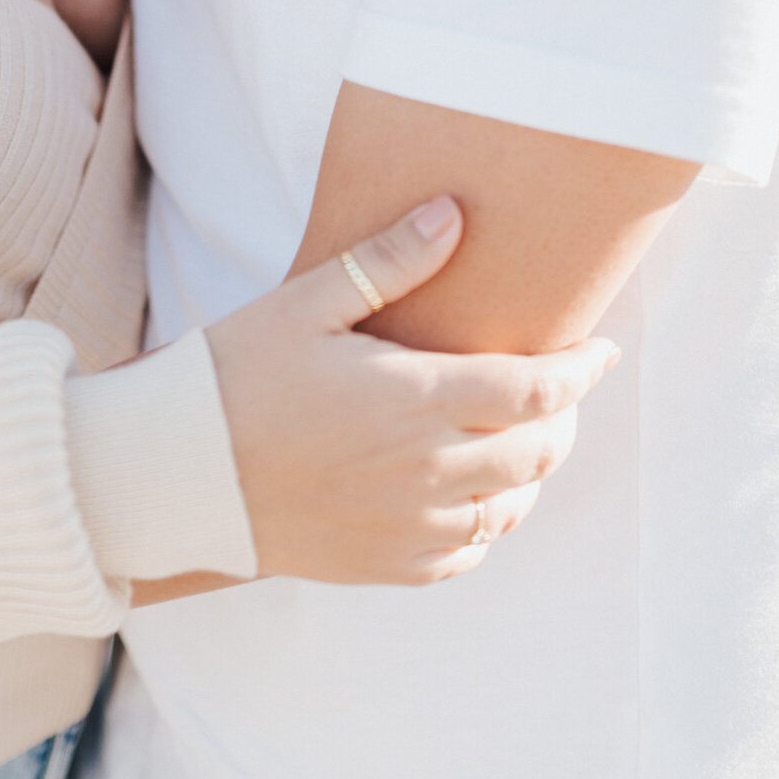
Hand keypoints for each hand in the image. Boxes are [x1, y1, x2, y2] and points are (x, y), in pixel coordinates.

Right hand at [201, 194, 617, 586]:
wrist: (179, 475)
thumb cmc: (236, 374)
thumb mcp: (307, 301)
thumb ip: (388, 261)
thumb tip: (454, 214)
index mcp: (414, 399)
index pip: (536, 390)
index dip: (581, 370)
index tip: (599, 348)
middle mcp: (427, 470)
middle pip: (539, 451)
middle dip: (565, 416)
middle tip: (562, 386)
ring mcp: (412, 526)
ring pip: (512, 505)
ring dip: (532, 469)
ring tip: (522, 433)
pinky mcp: (390, 564)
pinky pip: (470, 550)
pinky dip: (489, 519)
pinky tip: (472, 492)